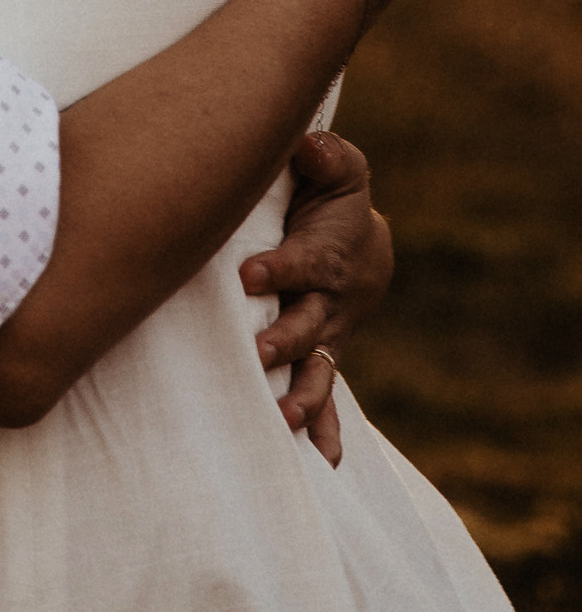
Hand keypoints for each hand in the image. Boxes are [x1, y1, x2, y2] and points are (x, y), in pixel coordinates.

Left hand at [239, 126, 392, 466]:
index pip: (304, 263)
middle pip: (308, 324)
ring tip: (281, 419)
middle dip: (284, 339)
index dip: (279, 268)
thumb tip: (307, 147)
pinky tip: (324, 465)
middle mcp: (328, 303)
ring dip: (302, 396)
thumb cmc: (334, 196)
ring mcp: (324, 335)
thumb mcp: (336, 165)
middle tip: (256, 352)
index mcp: (327, 255)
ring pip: (316, 370)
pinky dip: (327, 431)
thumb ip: (324, 155)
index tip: (249, 275)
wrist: (362, 244)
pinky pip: (326, 399)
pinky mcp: (318, 357)